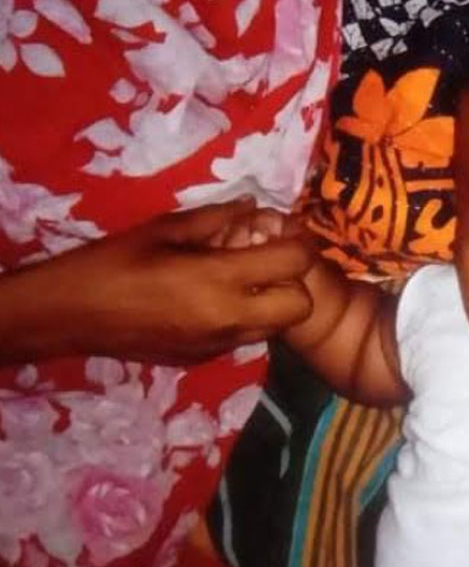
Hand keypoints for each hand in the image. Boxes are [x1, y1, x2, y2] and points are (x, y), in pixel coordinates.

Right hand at [0, 200, 315, 364]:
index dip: (296, 242)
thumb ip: (218, 218)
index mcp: (219, 279)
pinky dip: (244, 319)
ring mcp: (219, 345)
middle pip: (301, 306)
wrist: (69, 315)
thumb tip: (256, 206)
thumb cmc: (113, 262)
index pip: (294, 262)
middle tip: (267, 262)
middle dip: (294, 282)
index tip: (280, 231)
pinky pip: (245, 337)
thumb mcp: (165, 229)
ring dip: (272, 303)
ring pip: (276, 327)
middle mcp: (229, 318)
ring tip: (241, 282)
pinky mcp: (205, 359)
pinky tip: (212, 303)